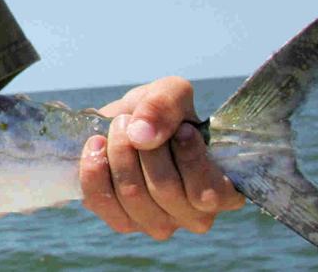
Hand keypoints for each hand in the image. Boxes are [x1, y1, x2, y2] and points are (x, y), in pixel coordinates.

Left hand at [78, 76, 243, 239]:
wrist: (125, 124)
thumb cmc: (161, 113)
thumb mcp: (171, 93)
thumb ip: (164, 105)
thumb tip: (141, 135)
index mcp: (223, 193)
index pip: (206, 194)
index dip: (189, 158)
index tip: (181, 129)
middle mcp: (194, 217)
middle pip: (163, 188)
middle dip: (144, 147)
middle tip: (133, 122)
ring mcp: (158, 224)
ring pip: (132, 194)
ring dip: (119, 153)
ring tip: (119, 128)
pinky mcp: (123, 222)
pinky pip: (102, 202)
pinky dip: (94, 169)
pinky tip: (96, 145)